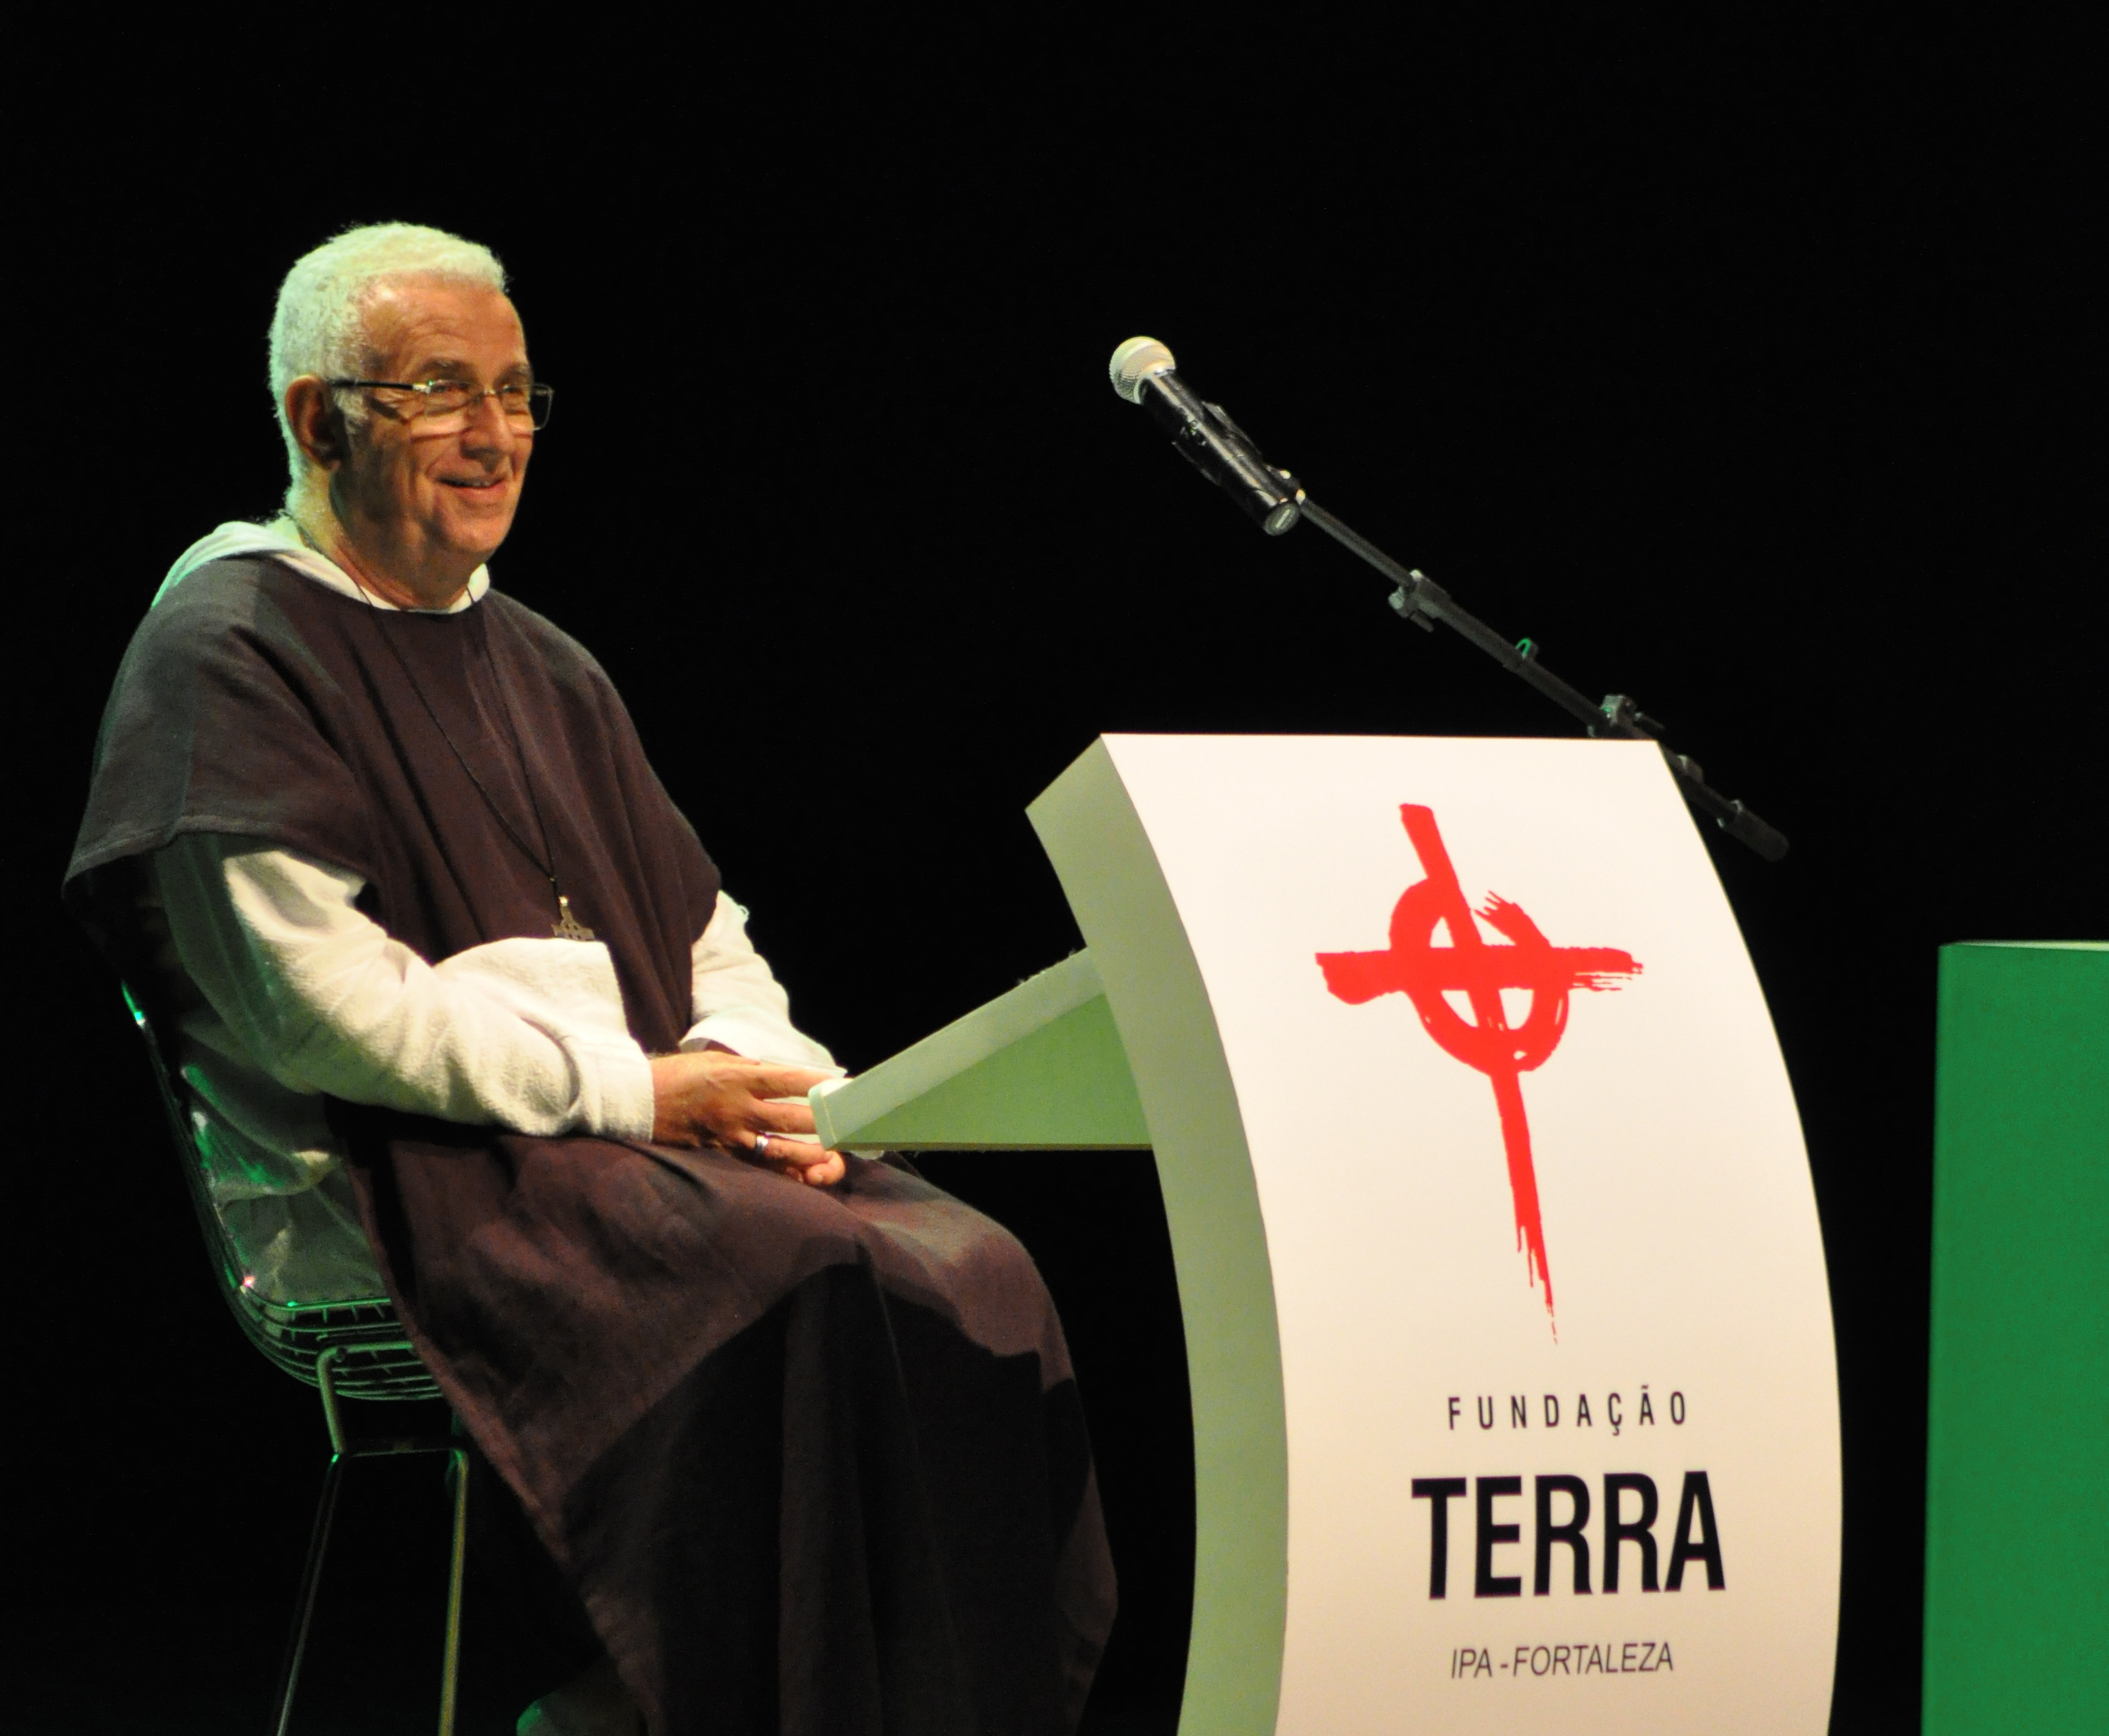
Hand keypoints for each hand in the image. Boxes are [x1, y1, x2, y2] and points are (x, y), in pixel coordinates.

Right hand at [649, 1052, 845, 1185]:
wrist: (637, 1101)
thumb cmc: (677, 1075)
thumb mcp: (715, 1061)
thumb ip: (749, 1070)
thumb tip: (781, 1077)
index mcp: (736, 1077)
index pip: (786, 1080)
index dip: (815, 1082)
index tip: (838, 1083)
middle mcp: (737, 1107)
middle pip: (790, 1118)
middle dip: (822, 1122)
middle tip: (845, 1123)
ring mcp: (729, 1135)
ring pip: (778, 1149)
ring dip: (808, 1153)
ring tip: (829, 1155)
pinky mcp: (720, 1154)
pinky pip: (756, 1166)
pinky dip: (780, 1170)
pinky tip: (799, 1173)